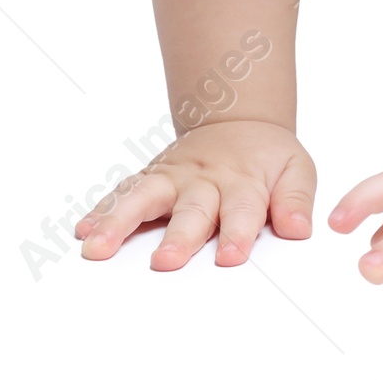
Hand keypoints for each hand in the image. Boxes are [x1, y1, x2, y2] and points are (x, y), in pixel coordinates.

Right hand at [74, 119, 315, 269]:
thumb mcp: (295, 168)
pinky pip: (123, 192)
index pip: (243, 210)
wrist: (239, 119)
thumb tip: (299, 229)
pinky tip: (83, 230)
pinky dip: (102, 210)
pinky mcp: (150, 178)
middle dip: (179, 236)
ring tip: (97, 248)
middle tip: (165, 262)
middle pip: (192, 210)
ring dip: (120, 222)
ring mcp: (173, 178)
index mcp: (244, 181)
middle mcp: (205, 180)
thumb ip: (296, 199)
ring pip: (144, 197)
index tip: (231, 257)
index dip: (237, 234)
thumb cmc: (266, 156)